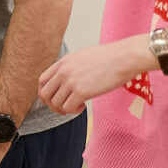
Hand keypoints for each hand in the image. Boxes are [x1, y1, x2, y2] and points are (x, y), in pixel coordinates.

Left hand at [39, 36, 153, 114]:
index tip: (53, 99)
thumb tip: (67, 80)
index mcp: (63, 62)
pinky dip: (73, 111)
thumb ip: (71, 67)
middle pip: (44, 94)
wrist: (125, 57)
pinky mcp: (81, 91)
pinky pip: (67, 108)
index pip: (42, 81)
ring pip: (55, 103)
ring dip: (64, 109)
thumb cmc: (110, 57)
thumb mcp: (83, 56)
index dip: (45, 93)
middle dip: (51, 105)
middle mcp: (63, 71)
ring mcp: (71, 81)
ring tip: (76, 106)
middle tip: (63, 108)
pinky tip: (83, 106)